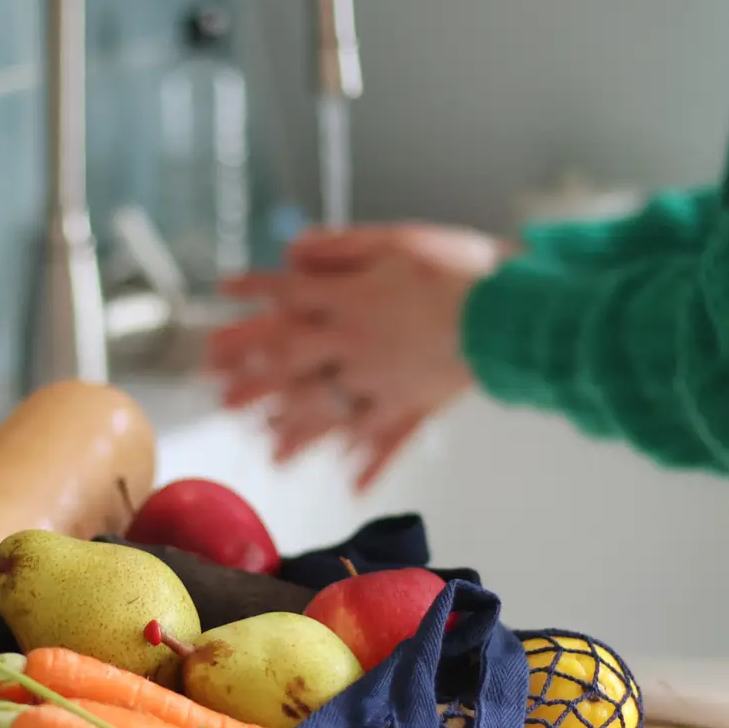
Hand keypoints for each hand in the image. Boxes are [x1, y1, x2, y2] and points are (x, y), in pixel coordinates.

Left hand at [205, 223, 504, 489]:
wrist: (507, 310)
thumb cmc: (456, 267)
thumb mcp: (393, 241)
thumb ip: (339, 248)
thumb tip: (293, 252)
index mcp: (345, 301)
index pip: (286, 296)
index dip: (253, 293)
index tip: (224, 292)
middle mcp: (352, 346)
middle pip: (290, 364)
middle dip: (253, 380)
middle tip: (220, 400)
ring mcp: (380, 382)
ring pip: (328, 413)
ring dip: (296, 435)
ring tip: (271, 456)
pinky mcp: (414, 405)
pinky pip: (386, 439)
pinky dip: (370, 464)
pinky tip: (353, 486)